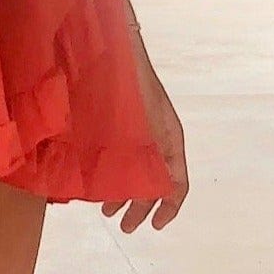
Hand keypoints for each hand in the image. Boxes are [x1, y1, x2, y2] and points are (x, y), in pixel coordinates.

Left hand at [105, 45, 187, 232]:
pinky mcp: (120, 124)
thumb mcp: (142, 126)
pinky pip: (121, 156)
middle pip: (155, 182)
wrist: (113, 47)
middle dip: (140, 206)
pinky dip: (113, 173)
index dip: (168, 208)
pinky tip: (96, 181)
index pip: (177, 183)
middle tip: (122, 225)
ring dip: (124, 192)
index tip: (156, 226)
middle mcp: (157, 138)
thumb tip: (153, 191)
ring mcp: (138, 131)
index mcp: (169, 140)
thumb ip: (147, 158)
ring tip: (104, 209)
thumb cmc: (128, 83)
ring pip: (136, 171)